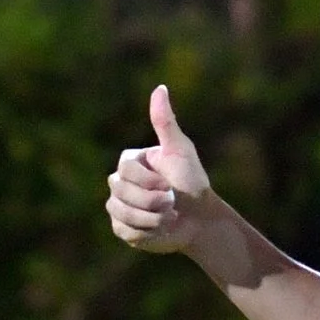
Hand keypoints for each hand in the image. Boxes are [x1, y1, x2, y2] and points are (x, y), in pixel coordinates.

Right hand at [105, 84, 216, 254]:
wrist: (200, 219)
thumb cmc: (192, 181)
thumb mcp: (180, 150)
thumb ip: (165, 122)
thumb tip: (160, 88)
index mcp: (131, 162)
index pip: (125, 169)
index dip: (147, 180)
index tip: (168, 184)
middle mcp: (120, 183)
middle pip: (120, 191)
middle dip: (151, 201)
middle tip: (172, 203)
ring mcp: (119, 206)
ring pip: (120, 212)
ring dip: (150, 218)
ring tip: (170, 217)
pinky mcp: (122, 228)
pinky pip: (123, 229)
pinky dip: (146, 232)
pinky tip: (160, 228)